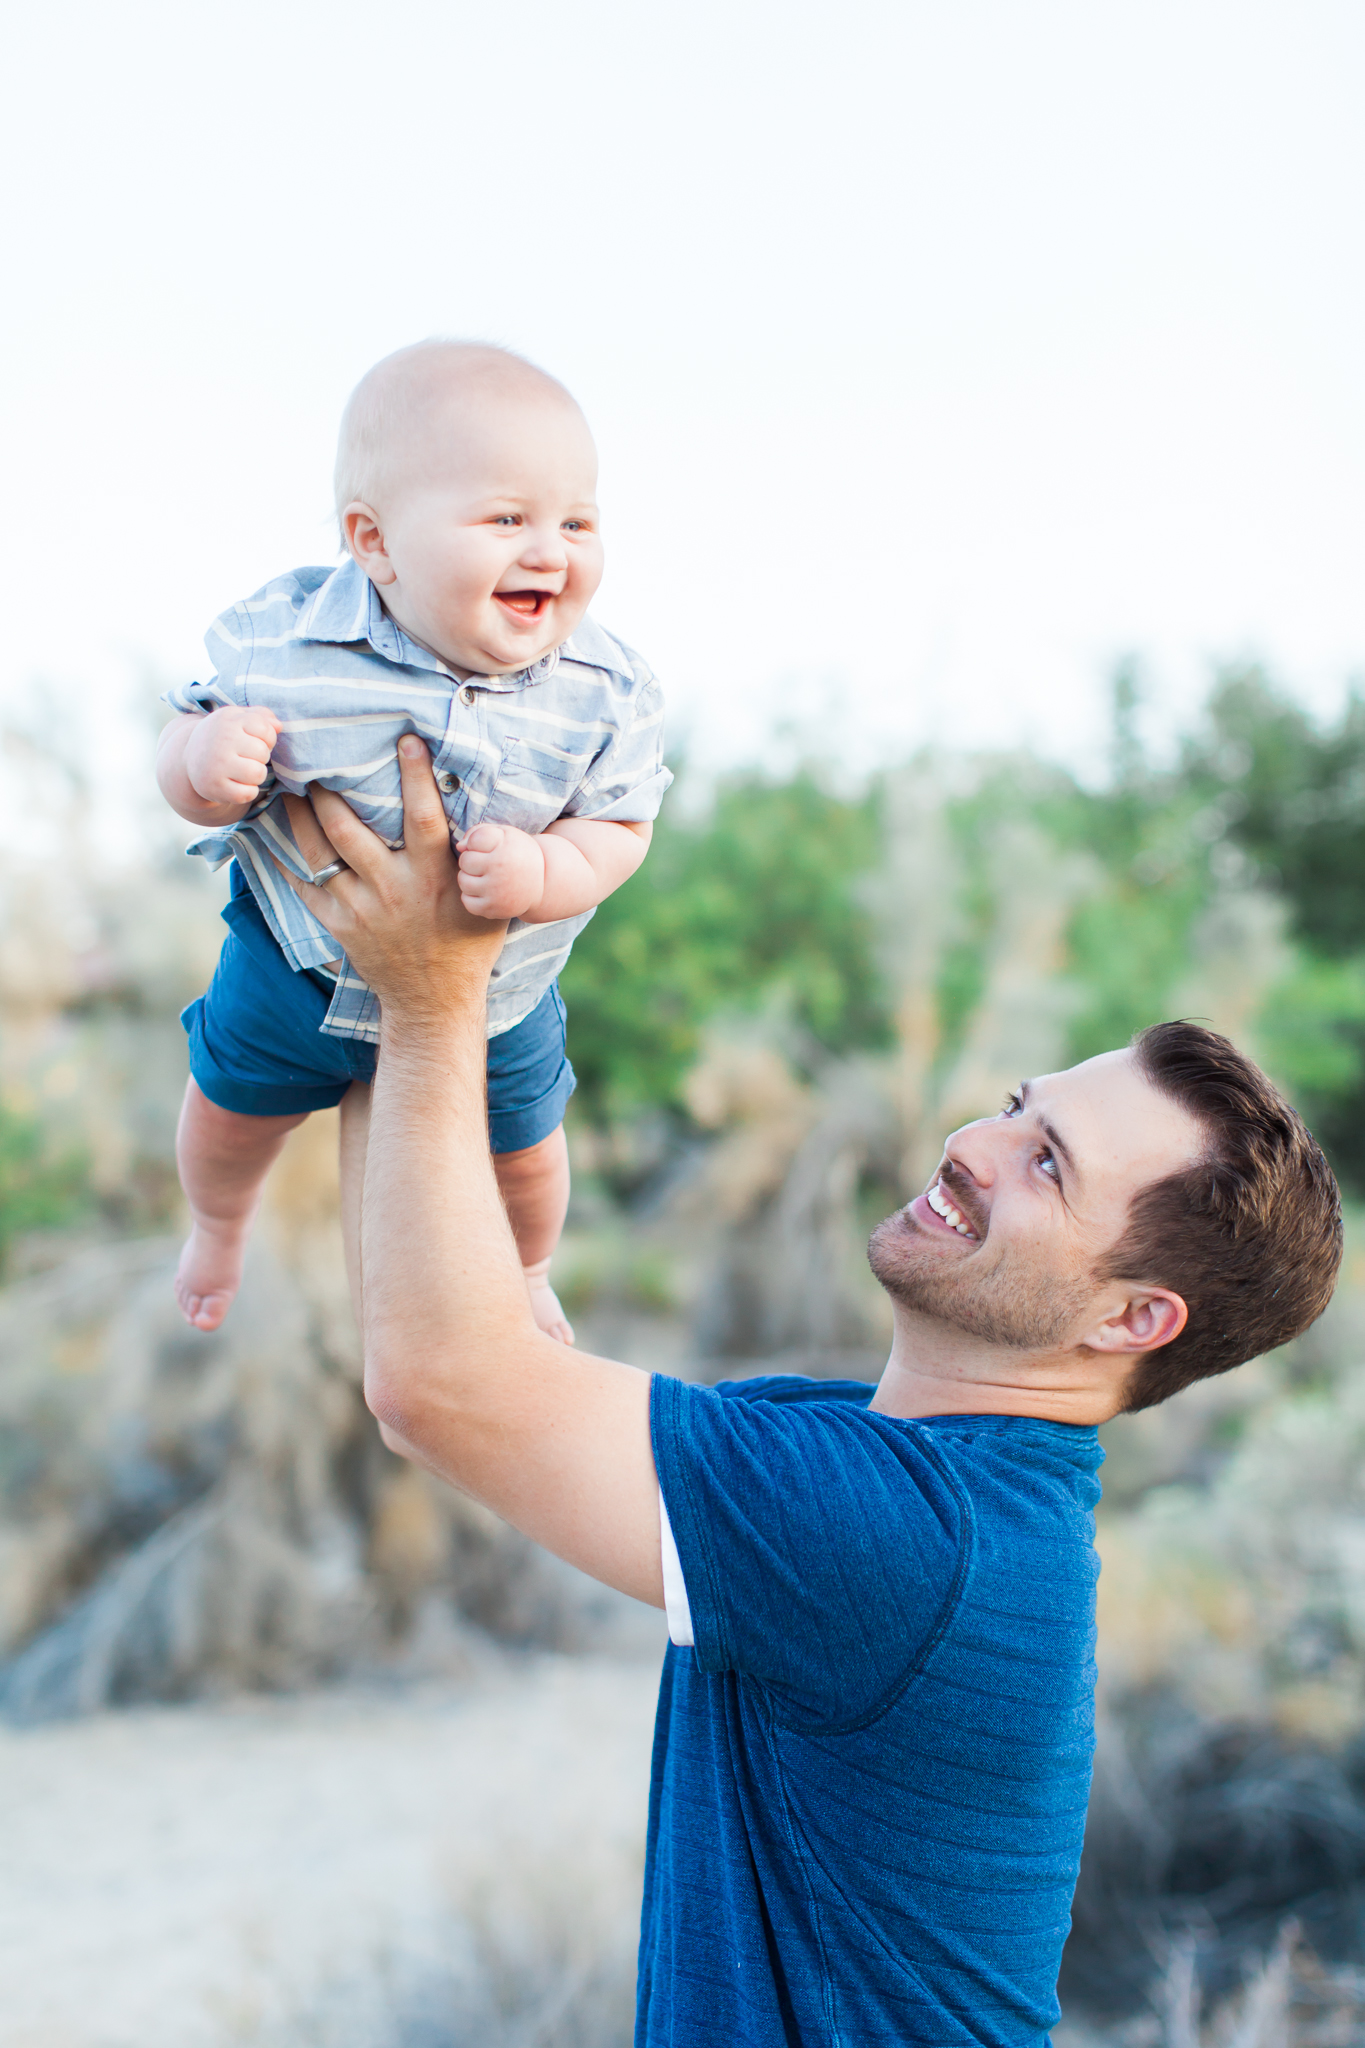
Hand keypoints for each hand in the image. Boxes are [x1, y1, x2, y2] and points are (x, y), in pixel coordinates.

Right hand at [184, 706, 279, 806]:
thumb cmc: (223, 735)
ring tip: (244, 770)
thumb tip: (278, 726)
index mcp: (229, 720)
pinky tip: (237, 783)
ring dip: (256, 775)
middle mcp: (221, 741)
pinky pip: (248, 794)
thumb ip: (261, 715)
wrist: (190, 757)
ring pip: (258, 774)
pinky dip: (248, 791)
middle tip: (246, 756)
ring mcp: (216, 765)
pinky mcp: (215, 788)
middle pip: (263, 753)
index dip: (267, 738)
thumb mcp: (238, 718)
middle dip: (260, 757)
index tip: (254, 739)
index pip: (266, 730)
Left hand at [270, 738, 507, 1022]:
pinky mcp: (340, 926)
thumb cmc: (468, 945)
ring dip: (301, 817)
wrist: (435, 1002)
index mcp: (435, 878)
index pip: (424, 818)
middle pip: (351, 830)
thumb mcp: (487, 901)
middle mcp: (395, 889)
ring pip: (321, 854)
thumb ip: (479, 860)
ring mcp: (362, 908)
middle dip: (329, 790)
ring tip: (289, 787)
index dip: (415, 777)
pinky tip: (272, 837)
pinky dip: (286, 861)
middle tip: (314, 758)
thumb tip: (488, 813)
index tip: (406, 739)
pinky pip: (305, 887)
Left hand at [455, 823, 546, 920]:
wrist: (541, 884)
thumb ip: (480, 832)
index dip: (478, 842)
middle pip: (465, 861)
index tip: (490, 846)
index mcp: (505, 851)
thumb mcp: (506, 835)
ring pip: (463, 881)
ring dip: (470, 877)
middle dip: (472, 859)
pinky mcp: (492, 909)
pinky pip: (466, 901)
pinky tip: (484, 890)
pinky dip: (471, 895)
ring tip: (484, 875)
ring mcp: (496, 893)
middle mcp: (500, 873)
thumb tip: (460, 846)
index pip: (474, 841)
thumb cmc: (518, 854)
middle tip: (486, 862)